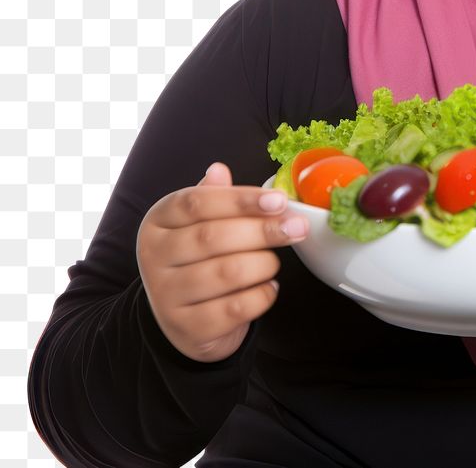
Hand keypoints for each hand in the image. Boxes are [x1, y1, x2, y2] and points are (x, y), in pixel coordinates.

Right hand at [136, 162, 308, 361]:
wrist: (183, 320)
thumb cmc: (198, 260)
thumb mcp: (198, 224)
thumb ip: (213, 197)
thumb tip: (219, 169)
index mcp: (158, 222)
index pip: (197, 203)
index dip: (241, 199)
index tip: (279, 200)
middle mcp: (154, 257)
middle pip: (213, 237)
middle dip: (263, 230)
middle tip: (297, 227)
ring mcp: (166, 296)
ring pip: (227, 273)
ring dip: (264, 264)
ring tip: (274, 262)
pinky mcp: (188, 328)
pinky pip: (237, 308)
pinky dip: (263, 295)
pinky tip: (268, 287)